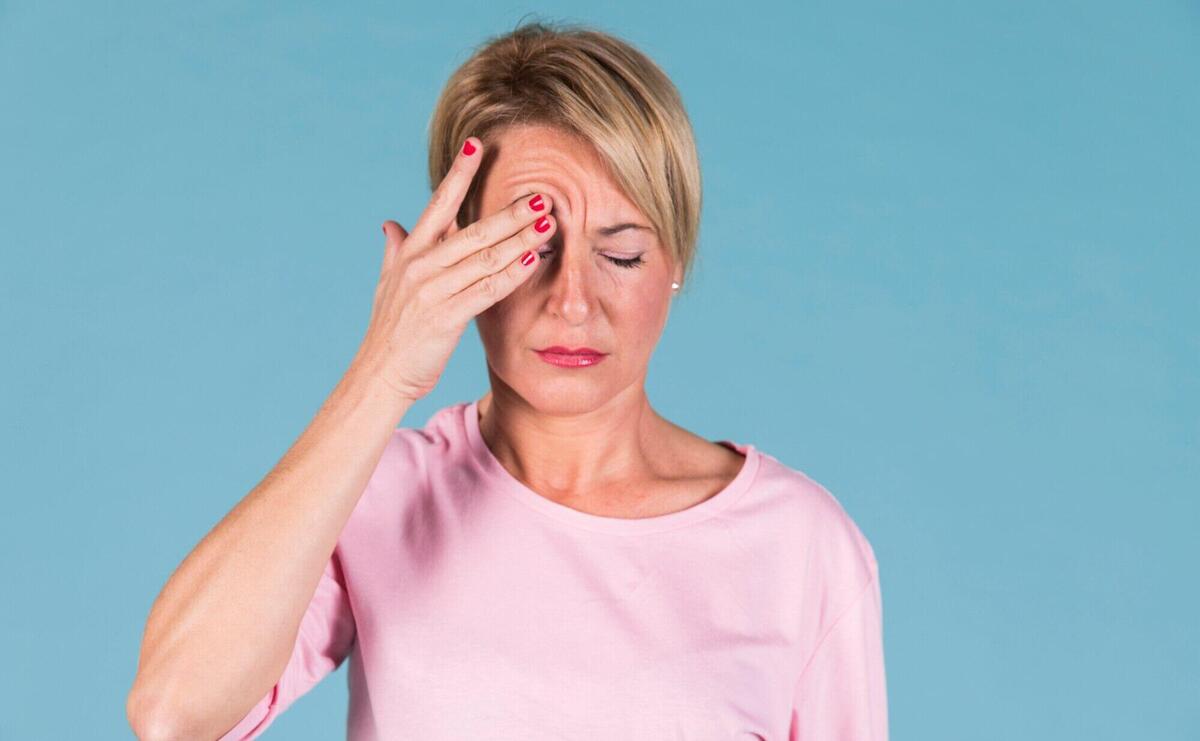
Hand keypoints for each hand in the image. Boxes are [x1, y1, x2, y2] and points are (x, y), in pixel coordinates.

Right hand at [351, 137, 556, 401]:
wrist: (379, 374)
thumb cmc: (390, 332)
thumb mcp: (388, 285)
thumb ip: (394, 251)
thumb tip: (390, 224)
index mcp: (409, 253)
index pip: (438, 205)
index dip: (457, 174)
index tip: (476, 144)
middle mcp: (419, 266)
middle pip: (472, 231)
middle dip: (509, 212)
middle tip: (540, 195)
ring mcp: (432, 290)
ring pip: (484, 258)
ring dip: (519, 239)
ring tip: (548, 223)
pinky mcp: (444, 316)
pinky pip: (486, 290)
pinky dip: (510, 274)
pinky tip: (532, 260)